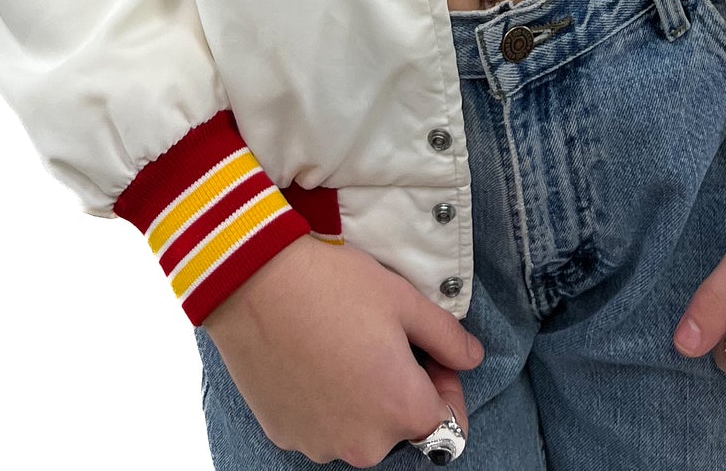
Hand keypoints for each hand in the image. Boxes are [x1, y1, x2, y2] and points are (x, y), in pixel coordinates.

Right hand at [199, 236, 484, 465]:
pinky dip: (325, 400)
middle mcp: (363, 443)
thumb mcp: (404, 300)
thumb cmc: (334, 286)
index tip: (427, 350)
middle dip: (400, 389)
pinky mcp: (285, 434)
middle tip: (382, 338)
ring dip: (362, 396)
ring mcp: (320, 444)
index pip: (448, 421)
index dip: (445, 383)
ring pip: (359, 427)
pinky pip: (321, 425)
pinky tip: (313, 356)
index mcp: (401, 411)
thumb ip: (447, 337)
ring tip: (344, 343)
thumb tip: (471, 357)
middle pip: (400, 426)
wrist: (254, 281)